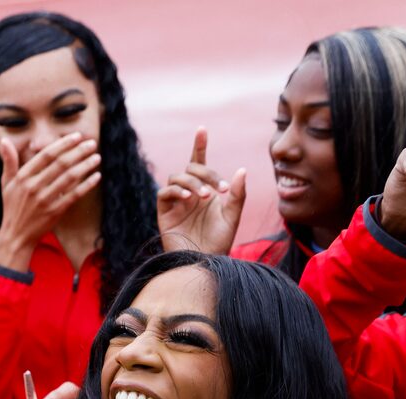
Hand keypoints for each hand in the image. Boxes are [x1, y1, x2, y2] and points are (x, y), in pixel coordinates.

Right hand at [0, 133, 101, 270]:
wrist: (16, 235)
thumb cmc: (12, 207)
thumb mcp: (6, 183)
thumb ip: (8, 161)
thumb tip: (5, 140)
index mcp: (23, 177)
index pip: (46, 155)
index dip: (63, 144)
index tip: (77, 136)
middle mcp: (34, 187)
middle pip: (61, 164)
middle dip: (79, 151)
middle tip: (92, 144)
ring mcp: (45, 200)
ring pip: (69, 178)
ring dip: (85, 166)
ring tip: (97, 158)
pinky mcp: (55, 212)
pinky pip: (74, 195)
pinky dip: (86, 185)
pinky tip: (96, 177)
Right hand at [157, 128, 246, 253]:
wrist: (205, 262)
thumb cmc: (220, 242)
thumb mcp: (233, 216)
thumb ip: (237, 194)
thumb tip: (241, 170)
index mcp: (205, 190)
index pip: (199, 162)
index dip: (199, 145)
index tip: (202, 129)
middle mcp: (189, 193)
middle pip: (190, 168)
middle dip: (205, 173)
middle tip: (219, 190)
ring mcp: (176, 202)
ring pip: (177, 177)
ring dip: (192, 182)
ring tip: (204, 197)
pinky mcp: (164, 212)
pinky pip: (164, 192)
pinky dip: (177, 191)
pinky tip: (189, 198)